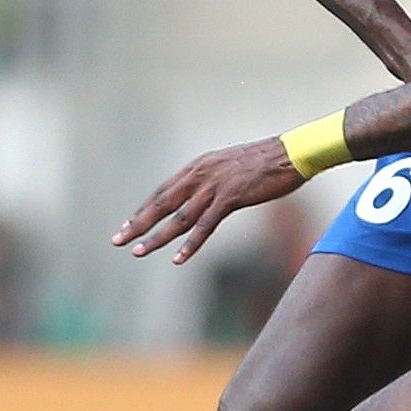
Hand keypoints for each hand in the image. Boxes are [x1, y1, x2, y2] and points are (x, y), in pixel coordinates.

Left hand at [113, 138, 304, 264]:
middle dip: (138, 223)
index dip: (144, 209)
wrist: (292, 153)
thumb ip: (215, 180)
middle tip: (118, 240)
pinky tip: (178, 258)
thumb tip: (207, 195)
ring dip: (157, 236)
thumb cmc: (268, 161)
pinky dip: (191, 244)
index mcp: (199, 166)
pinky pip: (205, 225)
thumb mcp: (233, 167)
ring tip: (139, 252)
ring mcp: (214, 186)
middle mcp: (201, 174)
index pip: (163, 190)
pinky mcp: (230, 197)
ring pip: (178, 217)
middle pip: (162, 203)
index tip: (128, 225)